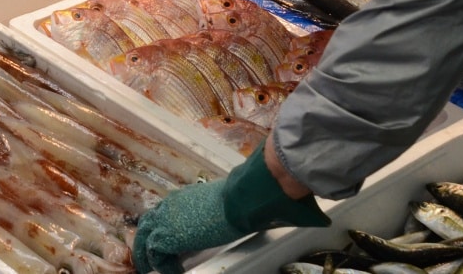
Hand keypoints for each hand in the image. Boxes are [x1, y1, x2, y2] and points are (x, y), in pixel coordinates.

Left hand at [132, 143, 329, 273]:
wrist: (250, 195)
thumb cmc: (257, 198)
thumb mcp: (255, 206)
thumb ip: (273, 210)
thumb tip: (317, 216)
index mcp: (192, 197)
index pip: (168, 211)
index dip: (164, 227)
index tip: (168, 244)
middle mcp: (177, 204)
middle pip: (150, 222)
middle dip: (146, 241)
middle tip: (149, 260)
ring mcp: (171, 217)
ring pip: (145, 236)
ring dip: (147, 255)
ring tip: (151, 270)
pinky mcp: (172, 233)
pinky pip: (155, 252)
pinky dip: (159, 265)